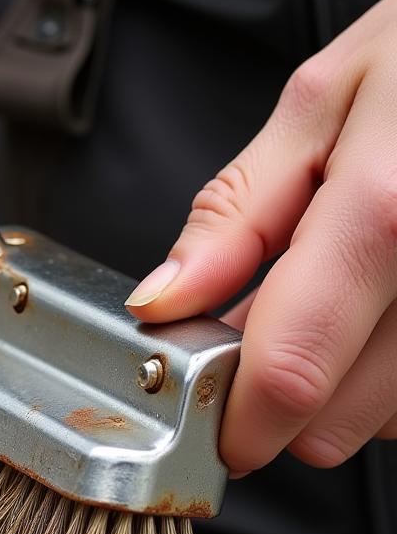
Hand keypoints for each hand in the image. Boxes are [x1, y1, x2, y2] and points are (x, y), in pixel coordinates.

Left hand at [124, 0, 396, 474]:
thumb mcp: (321, 105)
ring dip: (344, 387)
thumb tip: (160, 304)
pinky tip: (382, 311)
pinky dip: (391, 372)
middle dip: (282, 398)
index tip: (212, 428)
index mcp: (388, 212)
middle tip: (268, 332)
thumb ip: (234, 216)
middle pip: (337, 423)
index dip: (239, 422)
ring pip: (388, 420)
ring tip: (341, 300)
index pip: (292, 369)